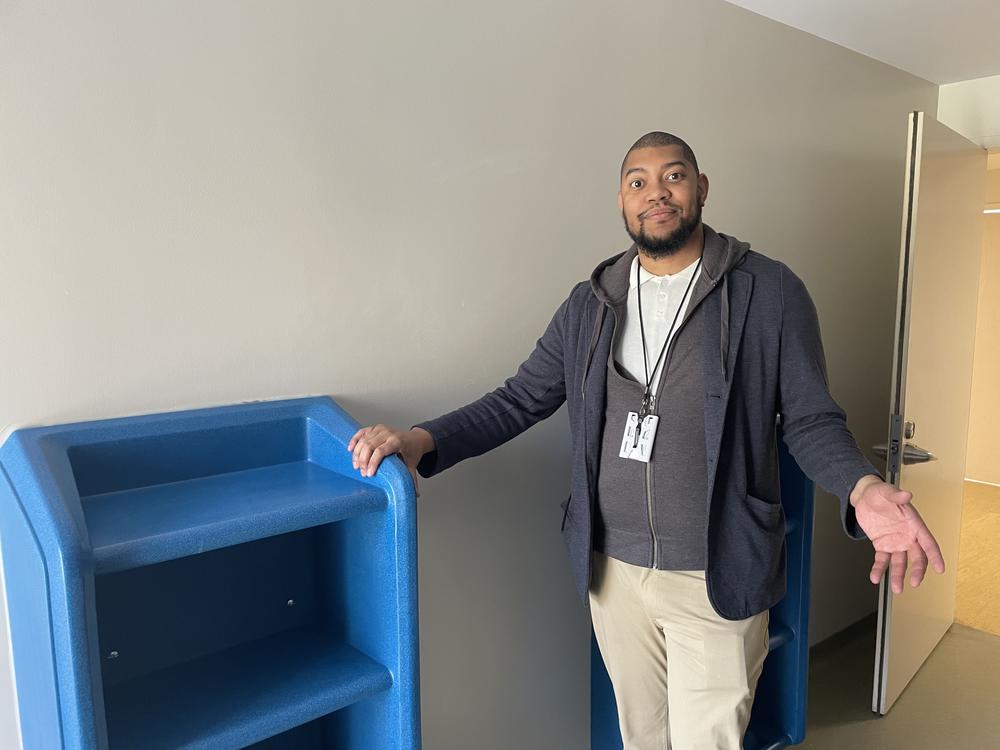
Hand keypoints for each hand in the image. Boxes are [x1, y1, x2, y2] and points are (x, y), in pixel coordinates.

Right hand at [347, 425, 434, 495]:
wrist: (414, 439)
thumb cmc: (411, 452)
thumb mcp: (412, 466)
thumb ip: (412, 479)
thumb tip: (415, 495)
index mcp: (397, 441)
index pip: (381, 451)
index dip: (373, 463)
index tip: (368, 474)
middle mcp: (388, 433)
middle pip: (369, 445)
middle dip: (363, 460)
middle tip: (362, 473)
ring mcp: (380, 429)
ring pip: (364, 440)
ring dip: (357, 453)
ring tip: (356, 466)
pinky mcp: (375, 428)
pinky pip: (362, 432)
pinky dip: (355, 440)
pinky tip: (350, 449)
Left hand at [850, 475, 944, 593]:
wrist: (863, 497)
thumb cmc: (879, 493)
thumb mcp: (886, 491)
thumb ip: (896, 495)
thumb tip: (906, 495)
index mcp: (914, 524)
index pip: (928, 542)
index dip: (935, 556)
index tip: (940, 569)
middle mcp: (907, 536)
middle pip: (917, 557)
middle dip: (918, 571)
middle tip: (915, 582)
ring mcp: (895, 542)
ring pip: (900, 563)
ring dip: (898, 576)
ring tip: (896, 589)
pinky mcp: (882, 545)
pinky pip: (882, 560)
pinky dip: (879, 569)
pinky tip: (875, 577)